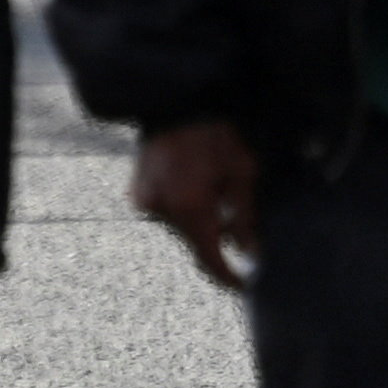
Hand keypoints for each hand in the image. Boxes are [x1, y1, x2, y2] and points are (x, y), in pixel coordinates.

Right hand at [133, 118, 262, 293]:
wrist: (177, 102)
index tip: (245, 285)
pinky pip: (166, 212)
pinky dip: (184, 209)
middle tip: (237, 226)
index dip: (227, 276)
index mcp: (189, 207)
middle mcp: (161, 209)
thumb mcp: (242, 173)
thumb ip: (245, 217)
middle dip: (216, 241)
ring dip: (200, 222)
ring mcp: (145, 200)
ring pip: (180, 228)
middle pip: (193, 242)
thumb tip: (250, 252)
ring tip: (216, 196)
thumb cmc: (215, 134)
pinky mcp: (137, 190)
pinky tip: (197, 188)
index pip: (208, 258)